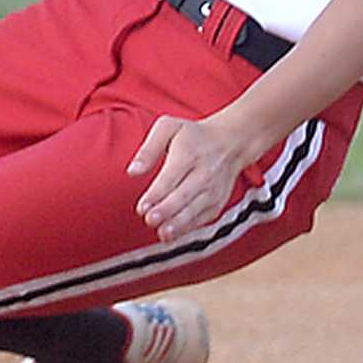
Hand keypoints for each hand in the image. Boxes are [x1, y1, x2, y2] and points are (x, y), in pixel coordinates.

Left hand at [128, 112, 256, 243]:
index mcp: (189, 153)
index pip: (171, 177)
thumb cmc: (192, 135)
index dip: (156, 194)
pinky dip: (189, 228)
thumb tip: (132, 171)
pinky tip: (172, 235)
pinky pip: (203, 218)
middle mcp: (204, 174)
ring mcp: (213, 191)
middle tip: (150, 220)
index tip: (142, 207)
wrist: (230, 142)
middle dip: (167, 210)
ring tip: (163, 233)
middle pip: (184, 195)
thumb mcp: (168, 128)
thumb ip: (149, 149)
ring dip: (179, 223)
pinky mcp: (217, 203)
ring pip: (195, 210)